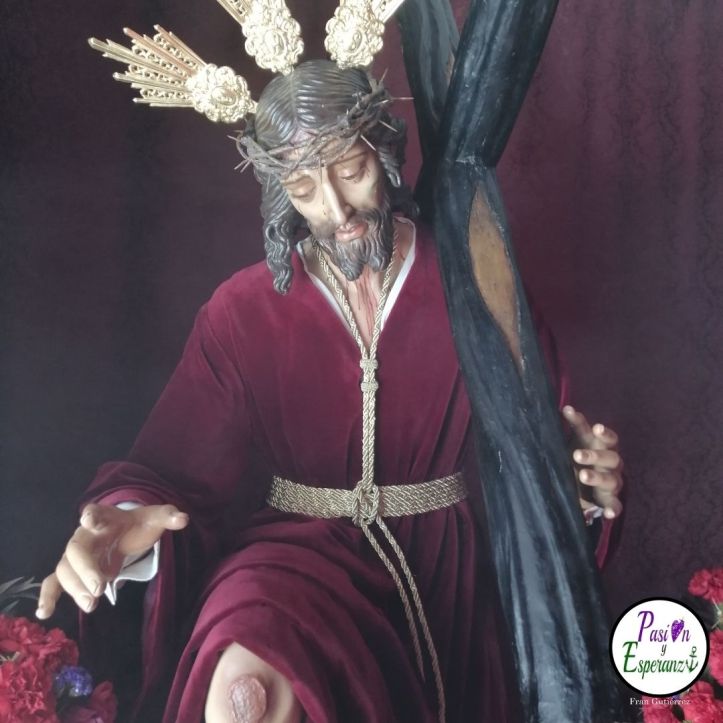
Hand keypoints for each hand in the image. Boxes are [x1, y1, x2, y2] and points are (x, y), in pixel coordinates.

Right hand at [37, 503, 188, 618]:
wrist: (123, 532)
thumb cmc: (136, 525)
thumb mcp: (153, 519)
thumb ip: (167, 517)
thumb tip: (183, 519)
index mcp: (105, 517)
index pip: (94, 513)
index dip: (91, 516)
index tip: (88, 519)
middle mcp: (85, 535)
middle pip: (76, 549)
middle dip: (85, 569)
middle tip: (100, 588)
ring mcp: (76, 555)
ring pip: (65, 569)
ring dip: (75, 587)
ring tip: (91, 604)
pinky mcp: (74, 572)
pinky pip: (54, 582)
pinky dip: (48, 596)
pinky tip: (44, 613)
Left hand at [562, 405, 622, 520]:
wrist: (586, 483)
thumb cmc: (579, 456)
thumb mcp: (575, 441)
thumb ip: (574, 426)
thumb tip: (565, 407)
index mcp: (602, 446)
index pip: (606, 437)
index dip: (602, 432)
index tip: (596, 427)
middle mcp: (611, 463)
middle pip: (609, 457)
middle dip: (594, 455)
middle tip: (577, 455)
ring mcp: (613, 482)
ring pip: (611, 480)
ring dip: (597, 477)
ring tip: (583, 476)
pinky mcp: (611, 500)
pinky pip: (616, 505)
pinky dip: (613, 509)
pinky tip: (609, 514)